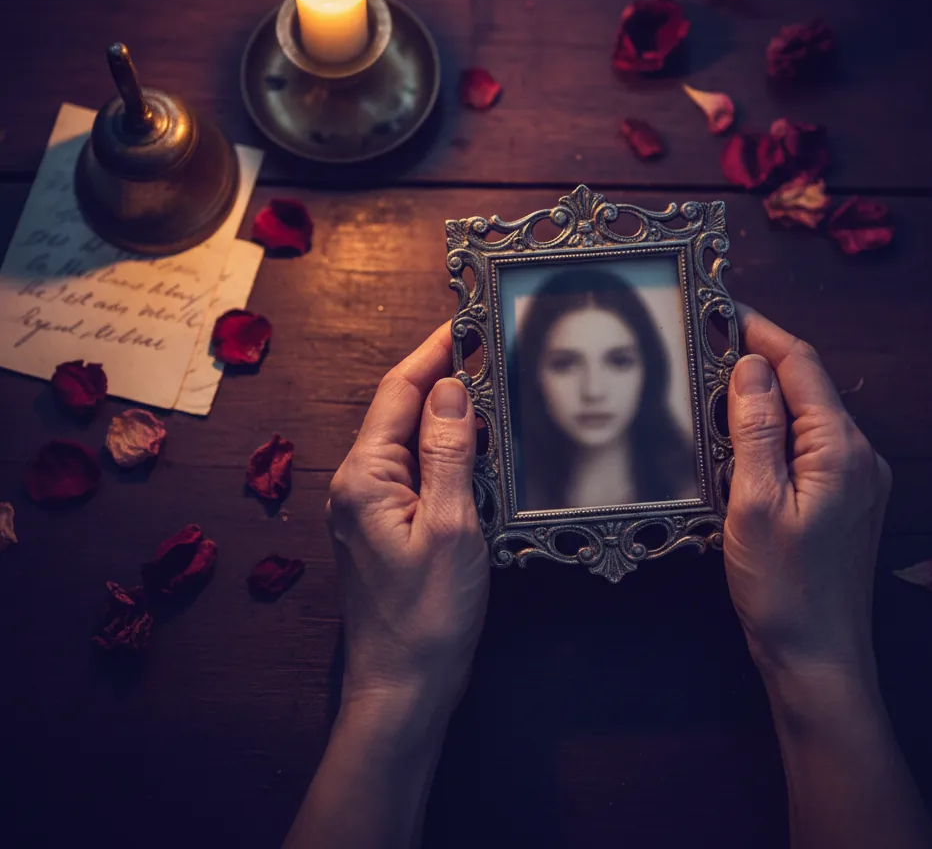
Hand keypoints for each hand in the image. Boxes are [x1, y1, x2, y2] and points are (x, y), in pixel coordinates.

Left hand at [327, 323, 489, 714]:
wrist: (403, 687)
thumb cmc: (426, 617)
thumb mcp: (449, 528)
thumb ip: (446, 453)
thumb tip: (449, 388)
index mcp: (365, 476)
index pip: (399, 391)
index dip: (433, 351)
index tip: (466, 322)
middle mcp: (358, 483)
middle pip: (403, 410)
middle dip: (445, 377)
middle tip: (493, 352)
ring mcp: (370, 505)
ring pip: (413, 440)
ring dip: (450, 415)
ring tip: (495, 393)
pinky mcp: (387, 525)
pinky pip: (417, 471)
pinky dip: (448, 452)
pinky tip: (480, 452)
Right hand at [724, 305, 891, 678]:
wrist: (817, 654)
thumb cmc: (784, 588)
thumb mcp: (755, 503)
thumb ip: (756, 429)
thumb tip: (750, 367)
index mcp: (840, 449)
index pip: (801, 365)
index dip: (760, 331)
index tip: (722, 310)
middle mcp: (858, 455)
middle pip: (806, 385)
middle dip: (757, 360)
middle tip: (705, 347)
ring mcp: (856, 478)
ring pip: (804, 415)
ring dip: (762, 397)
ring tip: (713, 390)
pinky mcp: (844, 498)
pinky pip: (806, 445)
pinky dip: (772, 430)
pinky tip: (739, 441)